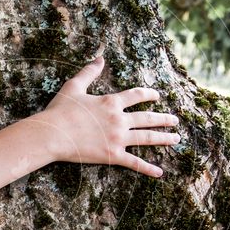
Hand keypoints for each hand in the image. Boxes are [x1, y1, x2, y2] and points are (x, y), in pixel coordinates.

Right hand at [38, 55, 179, 176]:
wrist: (52, 134)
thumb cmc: (60, 111)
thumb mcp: (74, 86)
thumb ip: (89, 72)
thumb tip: (100, 58)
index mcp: (111, 102)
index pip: (136, 96)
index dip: (148, 94)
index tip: (157, 96)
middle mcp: (119, 119)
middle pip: (148, 118)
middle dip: (164, 119)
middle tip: (175, 120)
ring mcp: (118, 138)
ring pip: (147, 138)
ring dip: (164, 138)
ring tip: (176, 138)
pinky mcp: (113, 155)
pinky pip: (135, 163)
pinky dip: (148, 168)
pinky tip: (160, 172)